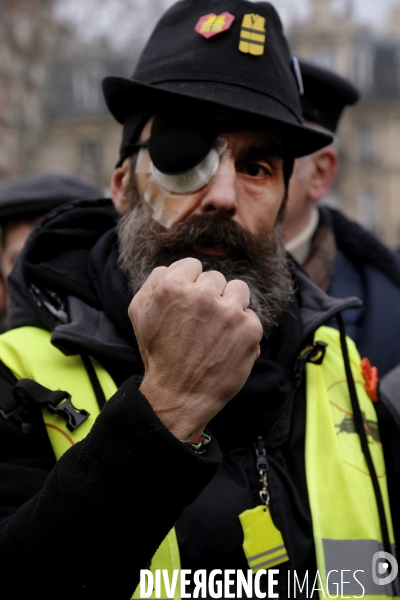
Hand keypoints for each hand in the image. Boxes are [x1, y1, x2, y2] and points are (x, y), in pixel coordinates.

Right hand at [129, 258, 262, 439]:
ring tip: (217, 329)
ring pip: (238, 289)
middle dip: (209, 296)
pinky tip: (227, 344)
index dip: (189, 284)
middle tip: (199, 323)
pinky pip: (250, 315)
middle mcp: (204, 294)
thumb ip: (154, 281)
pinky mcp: (250, 328)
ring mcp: (230, 311)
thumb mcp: (139, 313)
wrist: (179, 395)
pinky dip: (241, 328)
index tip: (187, 304)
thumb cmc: (158, 353)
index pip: (193, 265)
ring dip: (230, 305)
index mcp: (173, 286)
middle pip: (216, 278)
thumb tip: (174, 267)